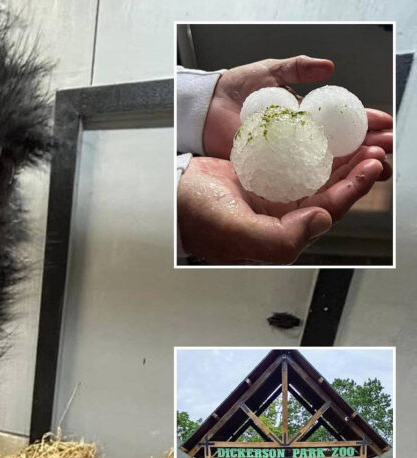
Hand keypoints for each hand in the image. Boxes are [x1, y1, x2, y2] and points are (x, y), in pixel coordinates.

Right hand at [178, 152, 384, 264]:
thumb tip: (321, 219)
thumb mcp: (237, 230)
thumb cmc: (193, 215)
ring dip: (341, 158)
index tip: (370, 165)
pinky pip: (296, 161)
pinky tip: (325, 136)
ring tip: (361, 140)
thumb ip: (281, 236)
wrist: (165, 194)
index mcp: (280, 234)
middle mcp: (280, 217)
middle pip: (329, 192)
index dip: (353, 188)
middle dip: (356, 170)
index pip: (326, 210)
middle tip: (376, 147)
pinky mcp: (262, 177)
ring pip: (317, 176)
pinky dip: (314, 148)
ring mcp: (272, 196)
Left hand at [201, 56, 393, 162]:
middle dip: (367, 148)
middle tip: (384, 148)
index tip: (383, 125)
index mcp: (307, 114)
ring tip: (372, 166)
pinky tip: (336, 184)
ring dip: (351, 168)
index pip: (343, 120)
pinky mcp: (270, 170)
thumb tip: (328, 67)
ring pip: (327, 165)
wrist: (205, 108)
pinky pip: (299, 177)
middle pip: (342, 146)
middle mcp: (301, 137)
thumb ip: (297, 68)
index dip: (365, 122)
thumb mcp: (269, 72)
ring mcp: (288, 155)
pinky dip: (319, 181)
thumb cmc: (235, 90)